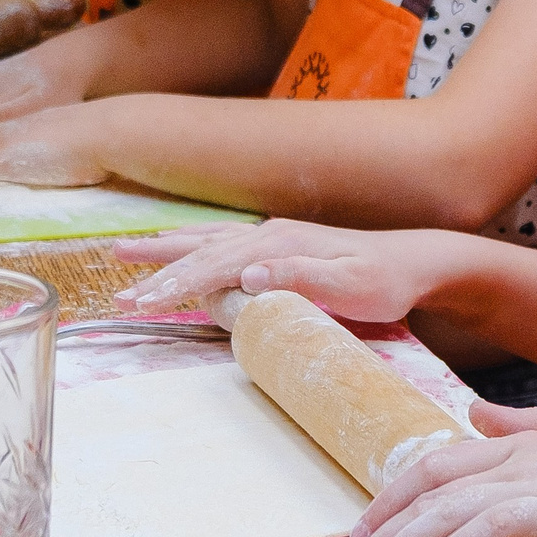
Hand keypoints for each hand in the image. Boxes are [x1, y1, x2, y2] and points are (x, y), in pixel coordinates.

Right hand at [113, 217, 454, 322]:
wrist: (417, 263)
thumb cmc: (388, 281)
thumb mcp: (354, 286)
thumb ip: (303, 278)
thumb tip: (249, 272)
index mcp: (280, 243)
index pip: (215, 264)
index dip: (176, 284)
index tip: (143, 302)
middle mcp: (270, 234)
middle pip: (200, 249)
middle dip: (156, 269)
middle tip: (119, 293)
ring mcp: (272, 238)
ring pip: (205, 240)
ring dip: (164, 249)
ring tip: (121, 252)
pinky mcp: (278, 248)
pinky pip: (220, 244)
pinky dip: (189, 248)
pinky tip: (175, 252)